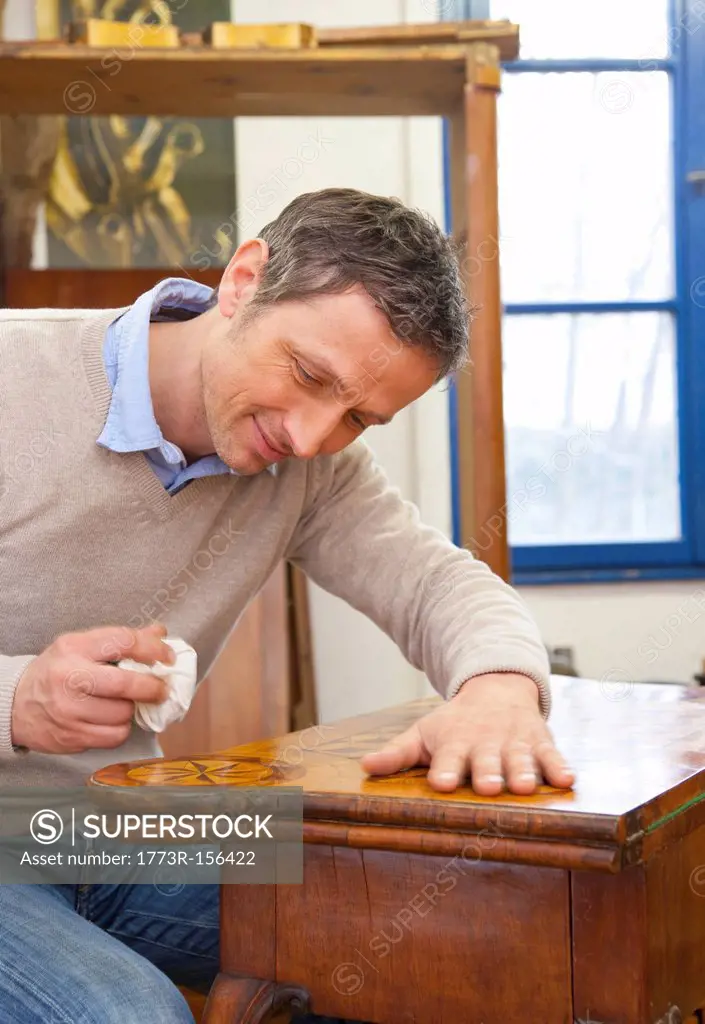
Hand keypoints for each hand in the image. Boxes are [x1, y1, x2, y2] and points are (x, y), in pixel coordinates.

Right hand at [11, 623, 174, 753]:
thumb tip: (160, 633)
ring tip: (123, 704)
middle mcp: (70, 677)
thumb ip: (121, 640)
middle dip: (152, 687)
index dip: (153, 649)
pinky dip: (120, 729)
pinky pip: (114, 736)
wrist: (15, 705)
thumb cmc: (56, 672)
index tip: (167, 657)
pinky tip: (111, 721)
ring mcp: (69, 710)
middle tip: (161, 688)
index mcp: (75, 647)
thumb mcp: (81, 646)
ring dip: (131, 709)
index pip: (124, 641)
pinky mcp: (71, 736)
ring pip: (123, 713)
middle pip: (125, 684)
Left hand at [361, 672, 574, 794]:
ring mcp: (514, 742)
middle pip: (486, 760)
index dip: (444, 770)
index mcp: (454, 743)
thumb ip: (397, 752)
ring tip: (526, 786)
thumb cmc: (455, 722)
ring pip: (520, 759)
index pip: (447, 758)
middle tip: (488, 786)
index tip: (440, 782)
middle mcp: (485, 743)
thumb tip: (364, 767)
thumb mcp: (423, 733)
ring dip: (523, 771)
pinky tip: (568, 779)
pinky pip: (552, 755)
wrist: (496, 687)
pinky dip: (559, 767)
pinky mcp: (540, 742)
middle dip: (488, 772)